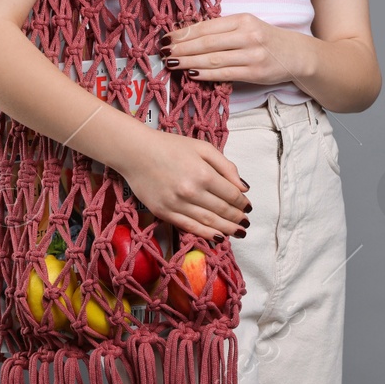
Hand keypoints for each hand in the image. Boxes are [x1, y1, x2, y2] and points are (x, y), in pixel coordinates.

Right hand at [117, 129, 250, 242]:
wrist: (136, 152)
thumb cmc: (170, 146)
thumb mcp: (202, 148)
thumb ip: (226, 166)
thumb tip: (243, 187)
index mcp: (203, 173)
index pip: (231, 194)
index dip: (242, 202)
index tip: (248, 206)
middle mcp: (191, 192)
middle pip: (222, 210)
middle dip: (237, 218)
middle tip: (246, 222)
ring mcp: (177, 204)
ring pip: (208, 222)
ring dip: (227, 229)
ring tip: (238, 232)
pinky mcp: (164, 213)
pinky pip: (189, 227)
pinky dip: (206, 234)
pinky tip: (218, 237)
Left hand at [162, 13, 306, 86]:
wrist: (295, 55)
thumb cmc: (265, 39)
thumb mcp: (247, 26)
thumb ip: (222, 30)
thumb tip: (187, 35)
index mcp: (243, 19)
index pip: (207, 26)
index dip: (184, 33)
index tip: (166, 38)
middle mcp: (248, 35)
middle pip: (207, 43)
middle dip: (182, 48)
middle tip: (163, 52)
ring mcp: (252, 55)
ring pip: (213, 59)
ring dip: (189, 62)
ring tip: (172, 63)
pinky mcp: (255, 73)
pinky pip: (224, 74)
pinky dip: (205, 74)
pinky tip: (191, 74)